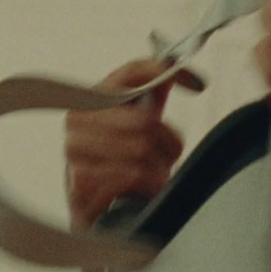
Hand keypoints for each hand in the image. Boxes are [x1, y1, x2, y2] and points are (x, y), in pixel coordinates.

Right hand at [63, 58, 203, 230]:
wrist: (100, 208)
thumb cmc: (122, 158)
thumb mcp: (137, 119)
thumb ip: (153, 88)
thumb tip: (174, 63)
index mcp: (89, 97)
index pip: (133, 71)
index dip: (166, 73)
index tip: (198, 85)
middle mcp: (75, 121)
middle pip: (145, 120)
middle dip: (166, 142)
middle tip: (166, 155)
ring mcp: (72, 153)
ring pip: (141, 150)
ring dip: (158, 167)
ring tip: (153, 175)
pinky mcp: (77, 187)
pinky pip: (131, 176)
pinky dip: (145, 185)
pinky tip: (140, 189)